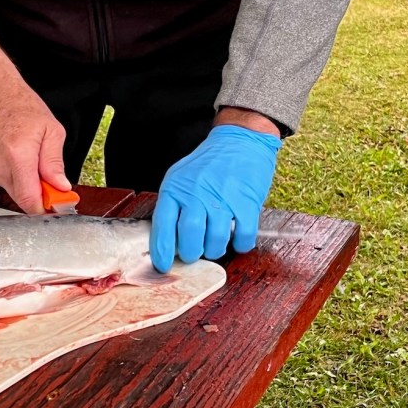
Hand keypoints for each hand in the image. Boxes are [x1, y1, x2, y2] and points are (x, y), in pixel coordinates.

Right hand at [0, 30, 69, 213]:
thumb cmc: (19, 106)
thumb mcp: (51, 129)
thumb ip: (55, 162)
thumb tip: (60, 186)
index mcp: (18, 155)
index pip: (30, 200)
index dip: (47, 206)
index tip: (58, 203)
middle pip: (24, 199)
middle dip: (40, 192)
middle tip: (50, 176)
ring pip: (15, 192)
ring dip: (28, 183)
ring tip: (31, 159)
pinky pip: (6, 184)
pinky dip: (17, 177)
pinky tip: (17, 158)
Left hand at [149, 117, 281, 272]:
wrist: (239, 141)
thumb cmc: (208, 165)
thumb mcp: (180, 178)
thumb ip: (174, 205)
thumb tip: (167, 240)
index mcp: (175, 189)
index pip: (163, 226)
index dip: (162, 251)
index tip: (162, 266)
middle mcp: (196, 194)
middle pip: (189, 237)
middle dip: (190, 254)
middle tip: (194, 254)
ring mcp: (222, 198)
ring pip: (215, 240)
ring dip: (215, 250)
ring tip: (214, 246)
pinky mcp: (246, 202)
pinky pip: (242, 235)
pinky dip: (240, 244)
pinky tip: (237, 240)